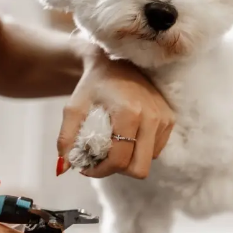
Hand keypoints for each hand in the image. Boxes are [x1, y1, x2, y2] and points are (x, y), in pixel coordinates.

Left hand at [57, 48, 174, 178]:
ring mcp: (164, 118)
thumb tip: (63, 169)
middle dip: (116, 170)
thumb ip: (65, 139)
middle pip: (139, 169)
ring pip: (148, 161)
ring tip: (111, 145)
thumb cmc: (92, 85)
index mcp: (129, 113)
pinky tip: (125, 137)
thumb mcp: (73, 108)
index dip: (100, 171)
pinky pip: (155, 150)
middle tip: (100, 160)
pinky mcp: (169, 118)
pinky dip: (139, 150)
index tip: (85, 167)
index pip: (119, 160)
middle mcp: (151, 117)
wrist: (115, 62)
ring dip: (128, 160)